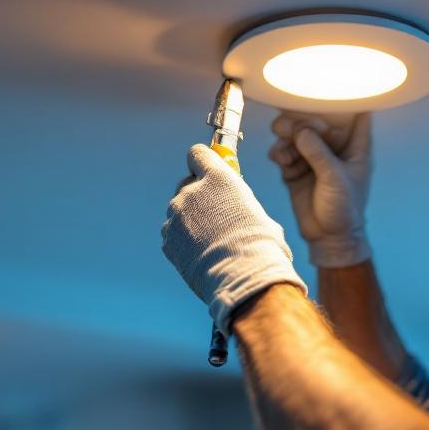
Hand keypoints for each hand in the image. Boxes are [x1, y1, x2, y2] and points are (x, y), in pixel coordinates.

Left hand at [161, 144, 307, 334]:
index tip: (208, 171)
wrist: (241, 276)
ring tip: (211, 242)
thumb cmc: (261, 246)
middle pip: (187, 183)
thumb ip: (240, 204)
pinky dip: (183, 241)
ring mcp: (175, 215)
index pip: (198, 153)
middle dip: (198, 195)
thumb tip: (240, 211)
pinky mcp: (167, 238)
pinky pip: (173, 233)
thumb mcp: (258, 214)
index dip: (203, 162)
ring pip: (179, 211)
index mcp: (218, 177)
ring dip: (191, 220)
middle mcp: (192, 190)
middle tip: (215, 214)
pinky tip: (201, 255)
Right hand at [267, 112, 372, 267]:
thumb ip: (317, 152)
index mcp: (355, 146)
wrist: (328, 239)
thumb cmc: (344, 209)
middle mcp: (334, 147)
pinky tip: (281, 160)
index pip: (356, 113)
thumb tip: (299, 129)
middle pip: (317, 120)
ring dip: (287, 134)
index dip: (344, 101)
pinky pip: (284, 151)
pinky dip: (280, 152)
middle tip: (291, 125)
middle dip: (303, 119)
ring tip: (282, 144)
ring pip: (297, 133)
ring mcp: (313, 157)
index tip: (327, 92)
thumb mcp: (334, 178)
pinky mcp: (296, 168)